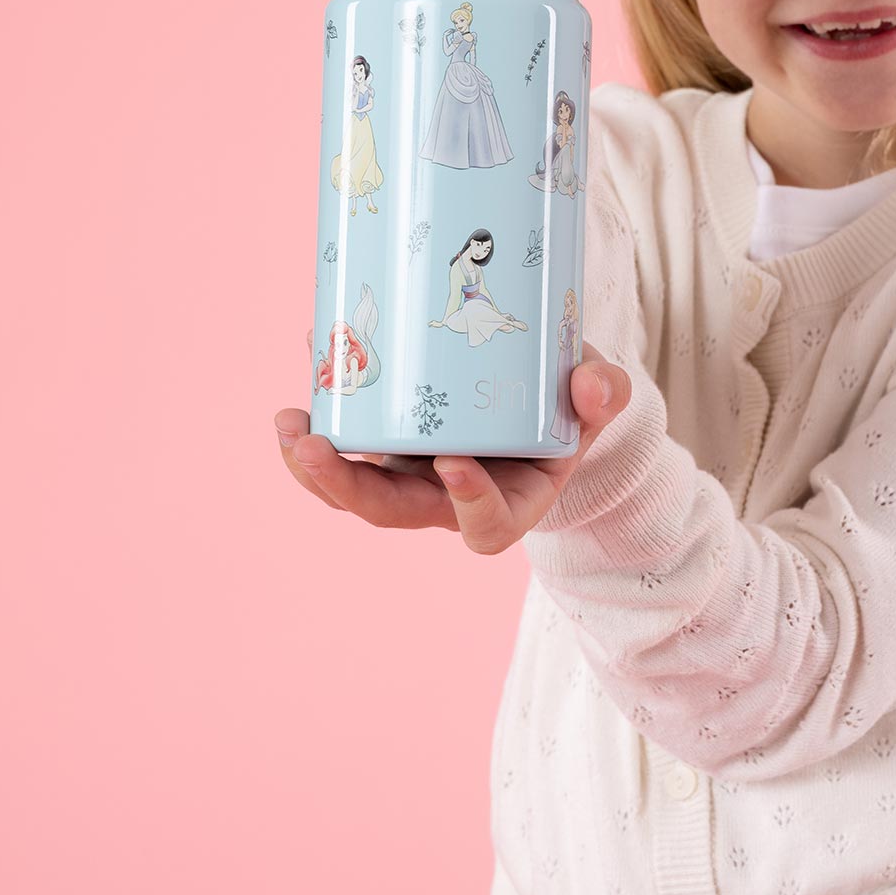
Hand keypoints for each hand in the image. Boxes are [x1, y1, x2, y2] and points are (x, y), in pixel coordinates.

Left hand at [274, 340, 630, 551]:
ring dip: (315, 465)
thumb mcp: (600, 399)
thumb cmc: (573, 405)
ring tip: (290, 423)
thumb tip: (592, 385)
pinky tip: (313, 369)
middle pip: (394, 512)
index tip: (454, 462)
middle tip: (315, 447)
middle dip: (349, 487)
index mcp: (511, 503)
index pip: (485, 525)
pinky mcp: (389, 442)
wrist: (547, 394)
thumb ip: (605, 395)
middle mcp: (451, 498)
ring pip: (356, 489)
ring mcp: (413, 473)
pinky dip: (326, 416)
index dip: (468, 501)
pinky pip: (348, 444)